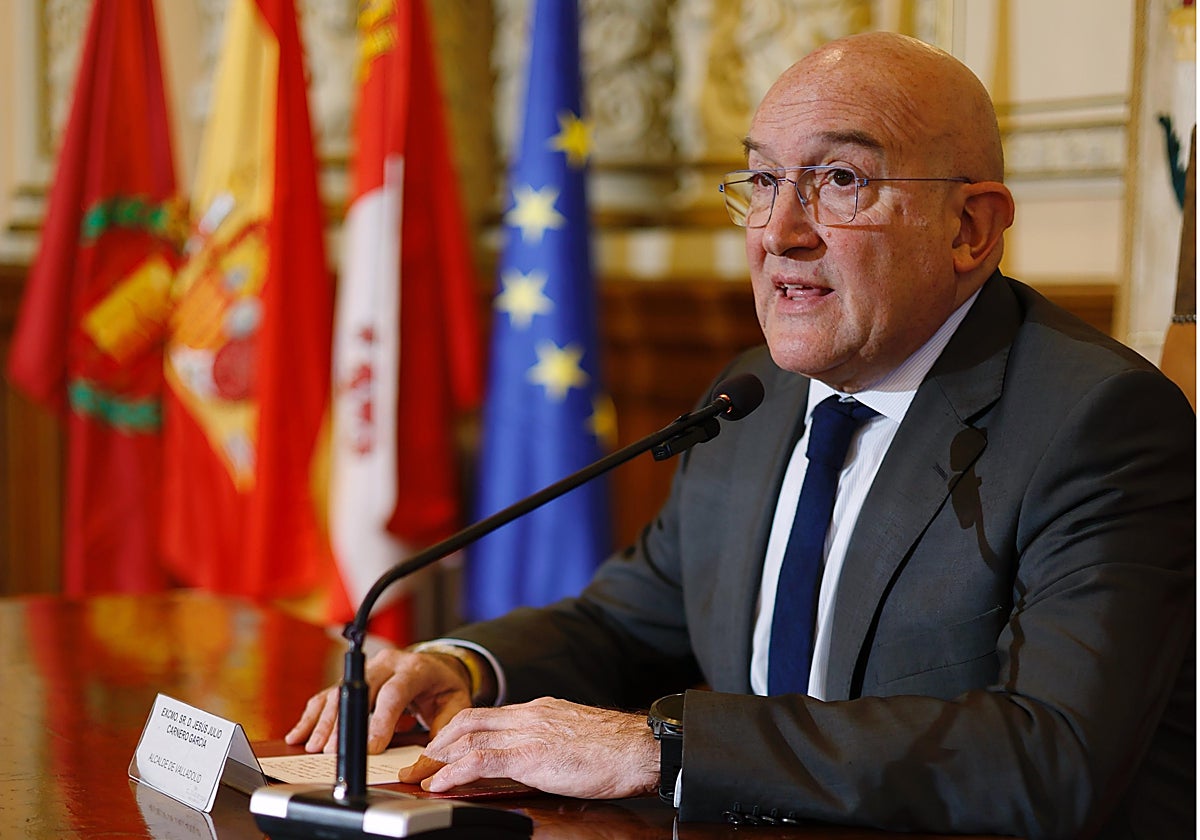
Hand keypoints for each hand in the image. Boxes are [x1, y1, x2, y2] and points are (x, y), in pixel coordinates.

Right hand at [284, 648, 472, 753]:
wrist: (436, 664)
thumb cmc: (444, 687)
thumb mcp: (455, 704)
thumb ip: (443, 731)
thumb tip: (427, 761)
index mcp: (415, 668)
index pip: (394, 693)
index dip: (380, 720)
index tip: (371, 747)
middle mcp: (388, 663)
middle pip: (360, 692)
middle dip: (345, 725)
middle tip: (333, 753)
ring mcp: (367, 669)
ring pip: (340, 693)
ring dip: (325, 723)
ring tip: (314, 748)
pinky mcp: (353, 679)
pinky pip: (328, 695)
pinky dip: (313, 716)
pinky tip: (299, 734)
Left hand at [399, 697, 658, 799]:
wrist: (640, 748)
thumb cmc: (618, 750)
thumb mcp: (576, 738)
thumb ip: (551, 742)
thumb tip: (537, 758)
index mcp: (541, 709)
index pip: (489, 715)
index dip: (460, 731)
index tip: (444, 748)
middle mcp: (530, 714)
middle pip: (469, 720)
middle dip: (439, 740)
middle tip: (421, 761)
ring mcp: (529, 733)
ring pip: (468, 737)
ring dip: (438, 757)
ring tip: (421, 775)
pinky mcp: (531, 756)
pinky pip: (480, 761)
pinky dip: (452, 772)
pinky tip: (439, 784)